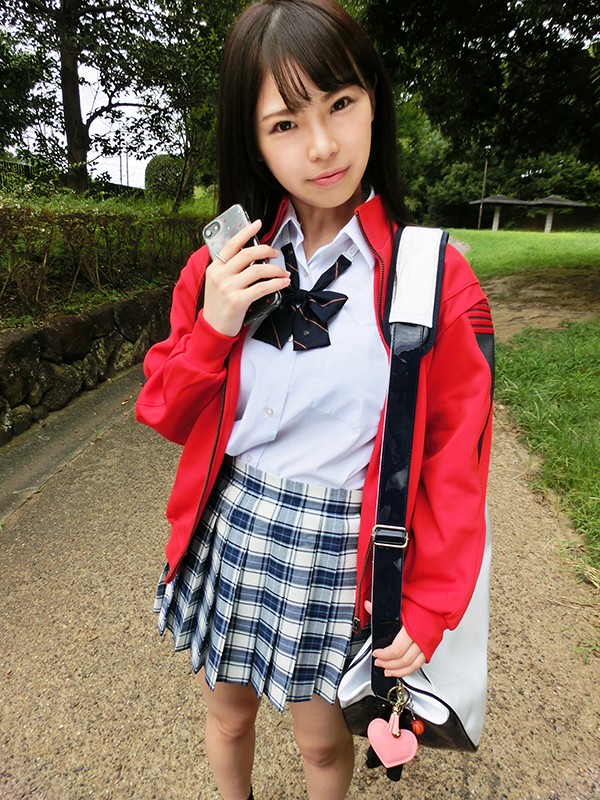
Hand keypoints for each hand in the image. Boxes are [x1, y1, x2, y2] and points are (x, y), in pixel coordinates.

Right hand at [203, 218, 290, 336]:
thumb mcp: (217, 283)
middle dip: (266, 250)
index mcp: (214, 268)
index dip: (246, 232)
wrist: (212, 328)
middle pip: (248, 254)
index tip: (257, 224)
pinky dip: (276, 283)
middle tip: (276, 253)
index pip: (232, 244)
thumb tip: (252, 257)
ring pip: (258, 270)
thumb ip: (229, 269)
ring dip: (275, 270)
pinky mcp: (238, 301)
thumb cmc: (218, 306)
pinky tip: (283, 283)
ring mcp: (228, 287)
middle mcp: (220, 275)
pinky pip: (262, 287)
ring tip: (283, 273)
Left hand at [364, 600, 425, 677]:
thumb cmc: (420, 605)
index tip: (375, 653)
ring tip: (387, 671)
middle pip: (403, 660)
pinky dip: (409, 670)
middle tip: (378, 662)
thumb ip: (382, 608)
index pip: (396, 649)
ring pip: (412, 666)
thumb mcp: (400, 605)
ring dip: (398, 671)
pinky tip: (401, 671)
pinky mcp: (430, 649)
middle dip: (388, 664)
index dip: (384, 654)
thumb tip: (367, 606)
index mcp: (411, 628)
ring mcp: (426, 646)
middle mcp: (420, 639)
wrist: (437, 606)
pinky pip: (419, 665)